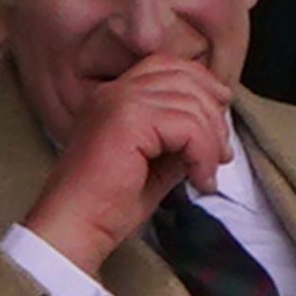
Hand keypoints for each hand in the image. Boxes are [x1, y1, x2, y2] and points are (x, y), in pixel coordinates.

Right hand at [18, 54, 235, 271]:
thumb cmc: (106, 208)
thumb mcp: (154, 168)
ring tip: (206, 175)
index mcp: (113, 96)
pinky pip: (187, 126)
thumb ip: (179, 143)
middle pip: (184, 78)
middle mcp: (113, 91)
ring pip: (190, 103)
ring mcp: (119, 102)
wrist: (74, 228)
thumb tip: (214, 135)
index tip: (220, 120)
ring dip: (210, 142)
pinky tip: (199, 181)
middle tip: (221, 155)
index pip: (167, 67)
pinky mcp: (128, 121)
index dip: (202, 86)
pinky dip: (202, 155)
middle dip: (213, 116)